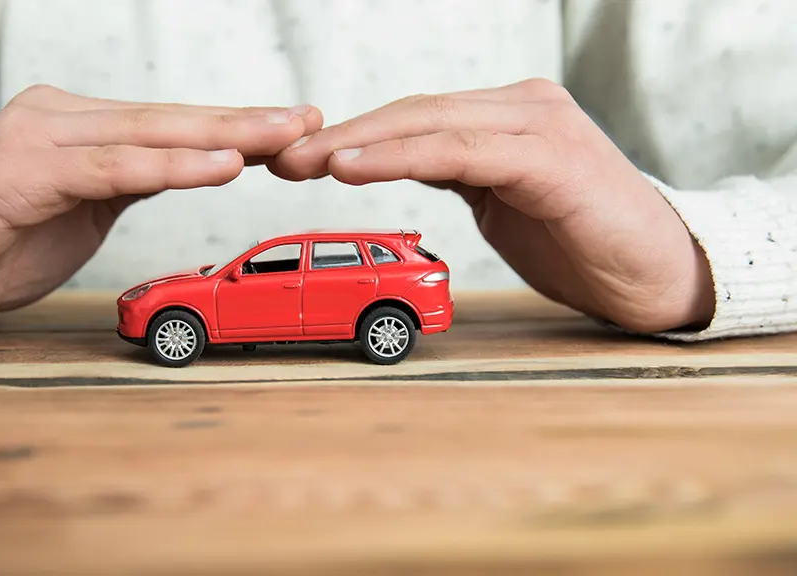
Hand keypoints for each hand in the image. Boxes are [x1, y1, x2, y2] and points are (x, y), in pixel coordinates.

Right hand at [0, 85, 321, 328]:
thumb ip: (126, 183)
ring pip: (149, 135)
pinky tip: (219, 166)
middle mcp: (60, 116)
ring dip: (222, 139)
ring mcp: (38, 136)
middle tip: (309, 121)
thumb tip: (188, 166)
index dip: (233, 128)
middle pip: (171, 120)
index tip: (292, 130)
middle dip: (245, 124)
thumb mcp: (80, 212)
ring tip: (283, 137)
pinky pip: (112, 168)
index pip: (170, 125)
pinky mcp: (21, 169)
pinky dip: (169, 167)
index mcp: (79, 126)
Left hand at [273, 79, 713, 332]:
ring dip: (357, 144)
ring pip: (428, 124)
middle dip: (339, 138)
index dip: (350, 137)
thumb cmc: (578, 242)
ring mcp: (537, 125)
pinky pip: (460, 150)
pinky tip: (352, 168)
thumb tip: (397, 162)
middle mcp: (519, 108)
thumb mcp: (500, 202)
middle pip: (411, 114)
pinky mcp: (550, 157)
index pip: (412, 119)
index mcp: (503, 118)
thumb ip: (456, 173)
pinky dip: (401, 156)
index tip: (292, 159)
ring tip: (302, 163)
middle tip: (277, 158)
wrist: (656, 276)